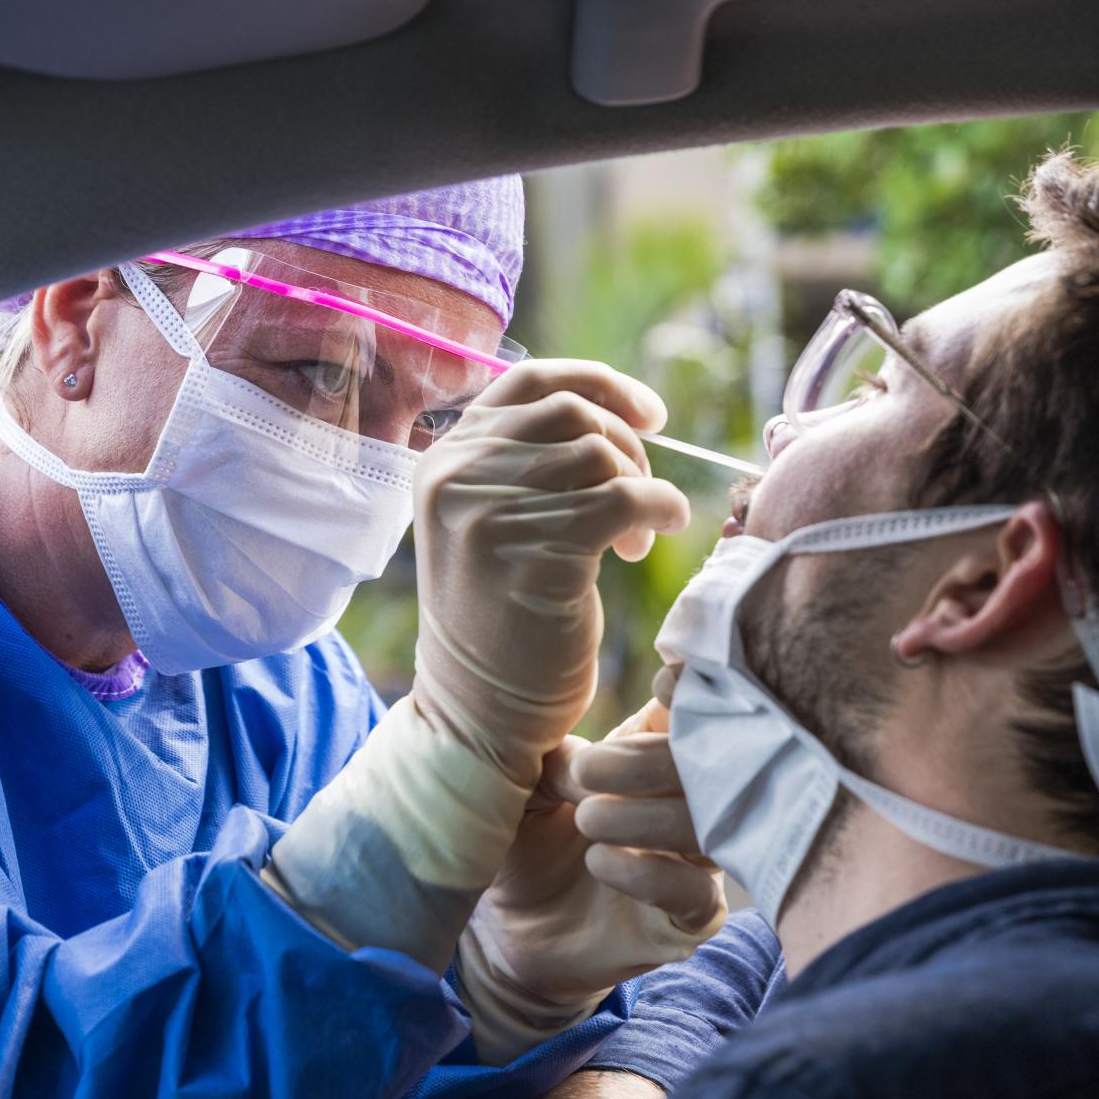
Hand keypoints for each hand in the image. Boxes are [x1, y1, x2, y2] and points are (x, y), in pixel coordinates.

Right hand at [261, 364, 687, 972]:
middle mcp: (454, 477)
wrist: (481, 717)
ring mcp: (484, 513)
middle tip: (644, 498)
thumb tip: (613, 413)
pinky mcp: (529, 553)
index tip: (650, 413)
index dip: (599, 384)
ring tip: (639, 538)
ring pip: (599, 454)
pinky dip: (656, 509)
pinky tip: (654, 540)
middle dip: (628, 447)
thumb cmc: (506, 625)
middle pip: (572, 414)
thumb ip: (528, 467)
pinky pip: (620, 498)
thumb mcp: (496, 526)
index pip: (530, 381)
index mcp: (443, 461)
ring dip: (640, 487)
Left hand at [458, 696, 727, 1062]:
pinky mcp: (688, 918)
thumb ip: (562, 758)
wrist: (510, 933)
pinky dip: (650, 873)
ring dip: (645, 816)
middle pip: (711, 766)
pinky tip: (599, 862)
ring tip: (585, 819)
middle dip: (649, 762)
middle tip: (586, 772)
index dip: (694, 690)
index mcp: (656, 753)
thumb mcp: (528, 787)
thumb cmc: (526, 842)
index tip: (663, 682)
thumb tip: (585, 758)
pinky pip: (696, 893)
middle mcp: (691, 802)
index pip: (698, 710)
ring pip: (709, 827)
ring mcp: (695, 860)